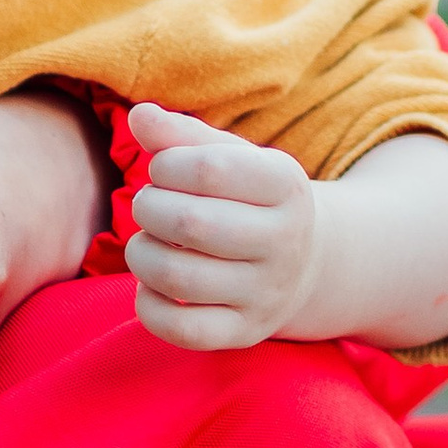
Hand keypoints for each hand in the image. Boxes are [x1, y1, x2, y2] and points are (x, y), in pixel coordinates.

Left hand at [127, 109, 447, 354]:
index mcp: (285, 185)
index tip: (161, 170)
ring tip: (147, 242)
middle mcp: (284, 241)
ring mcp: (266, 292)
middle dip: (148, 208)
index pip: (209, 168)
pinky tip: (151, 286)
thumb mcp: (228, 158)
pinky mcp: (245, 332)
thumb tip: (140, 116)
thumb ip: (181, 136)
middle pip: (190, 223)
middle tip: (148, 206)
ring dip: (141, 254)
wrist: (307, 263)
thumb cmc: (249, 198)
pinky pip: (183, 331)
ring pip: (178, 277)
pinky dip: (149, 308)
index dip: (166, 167)